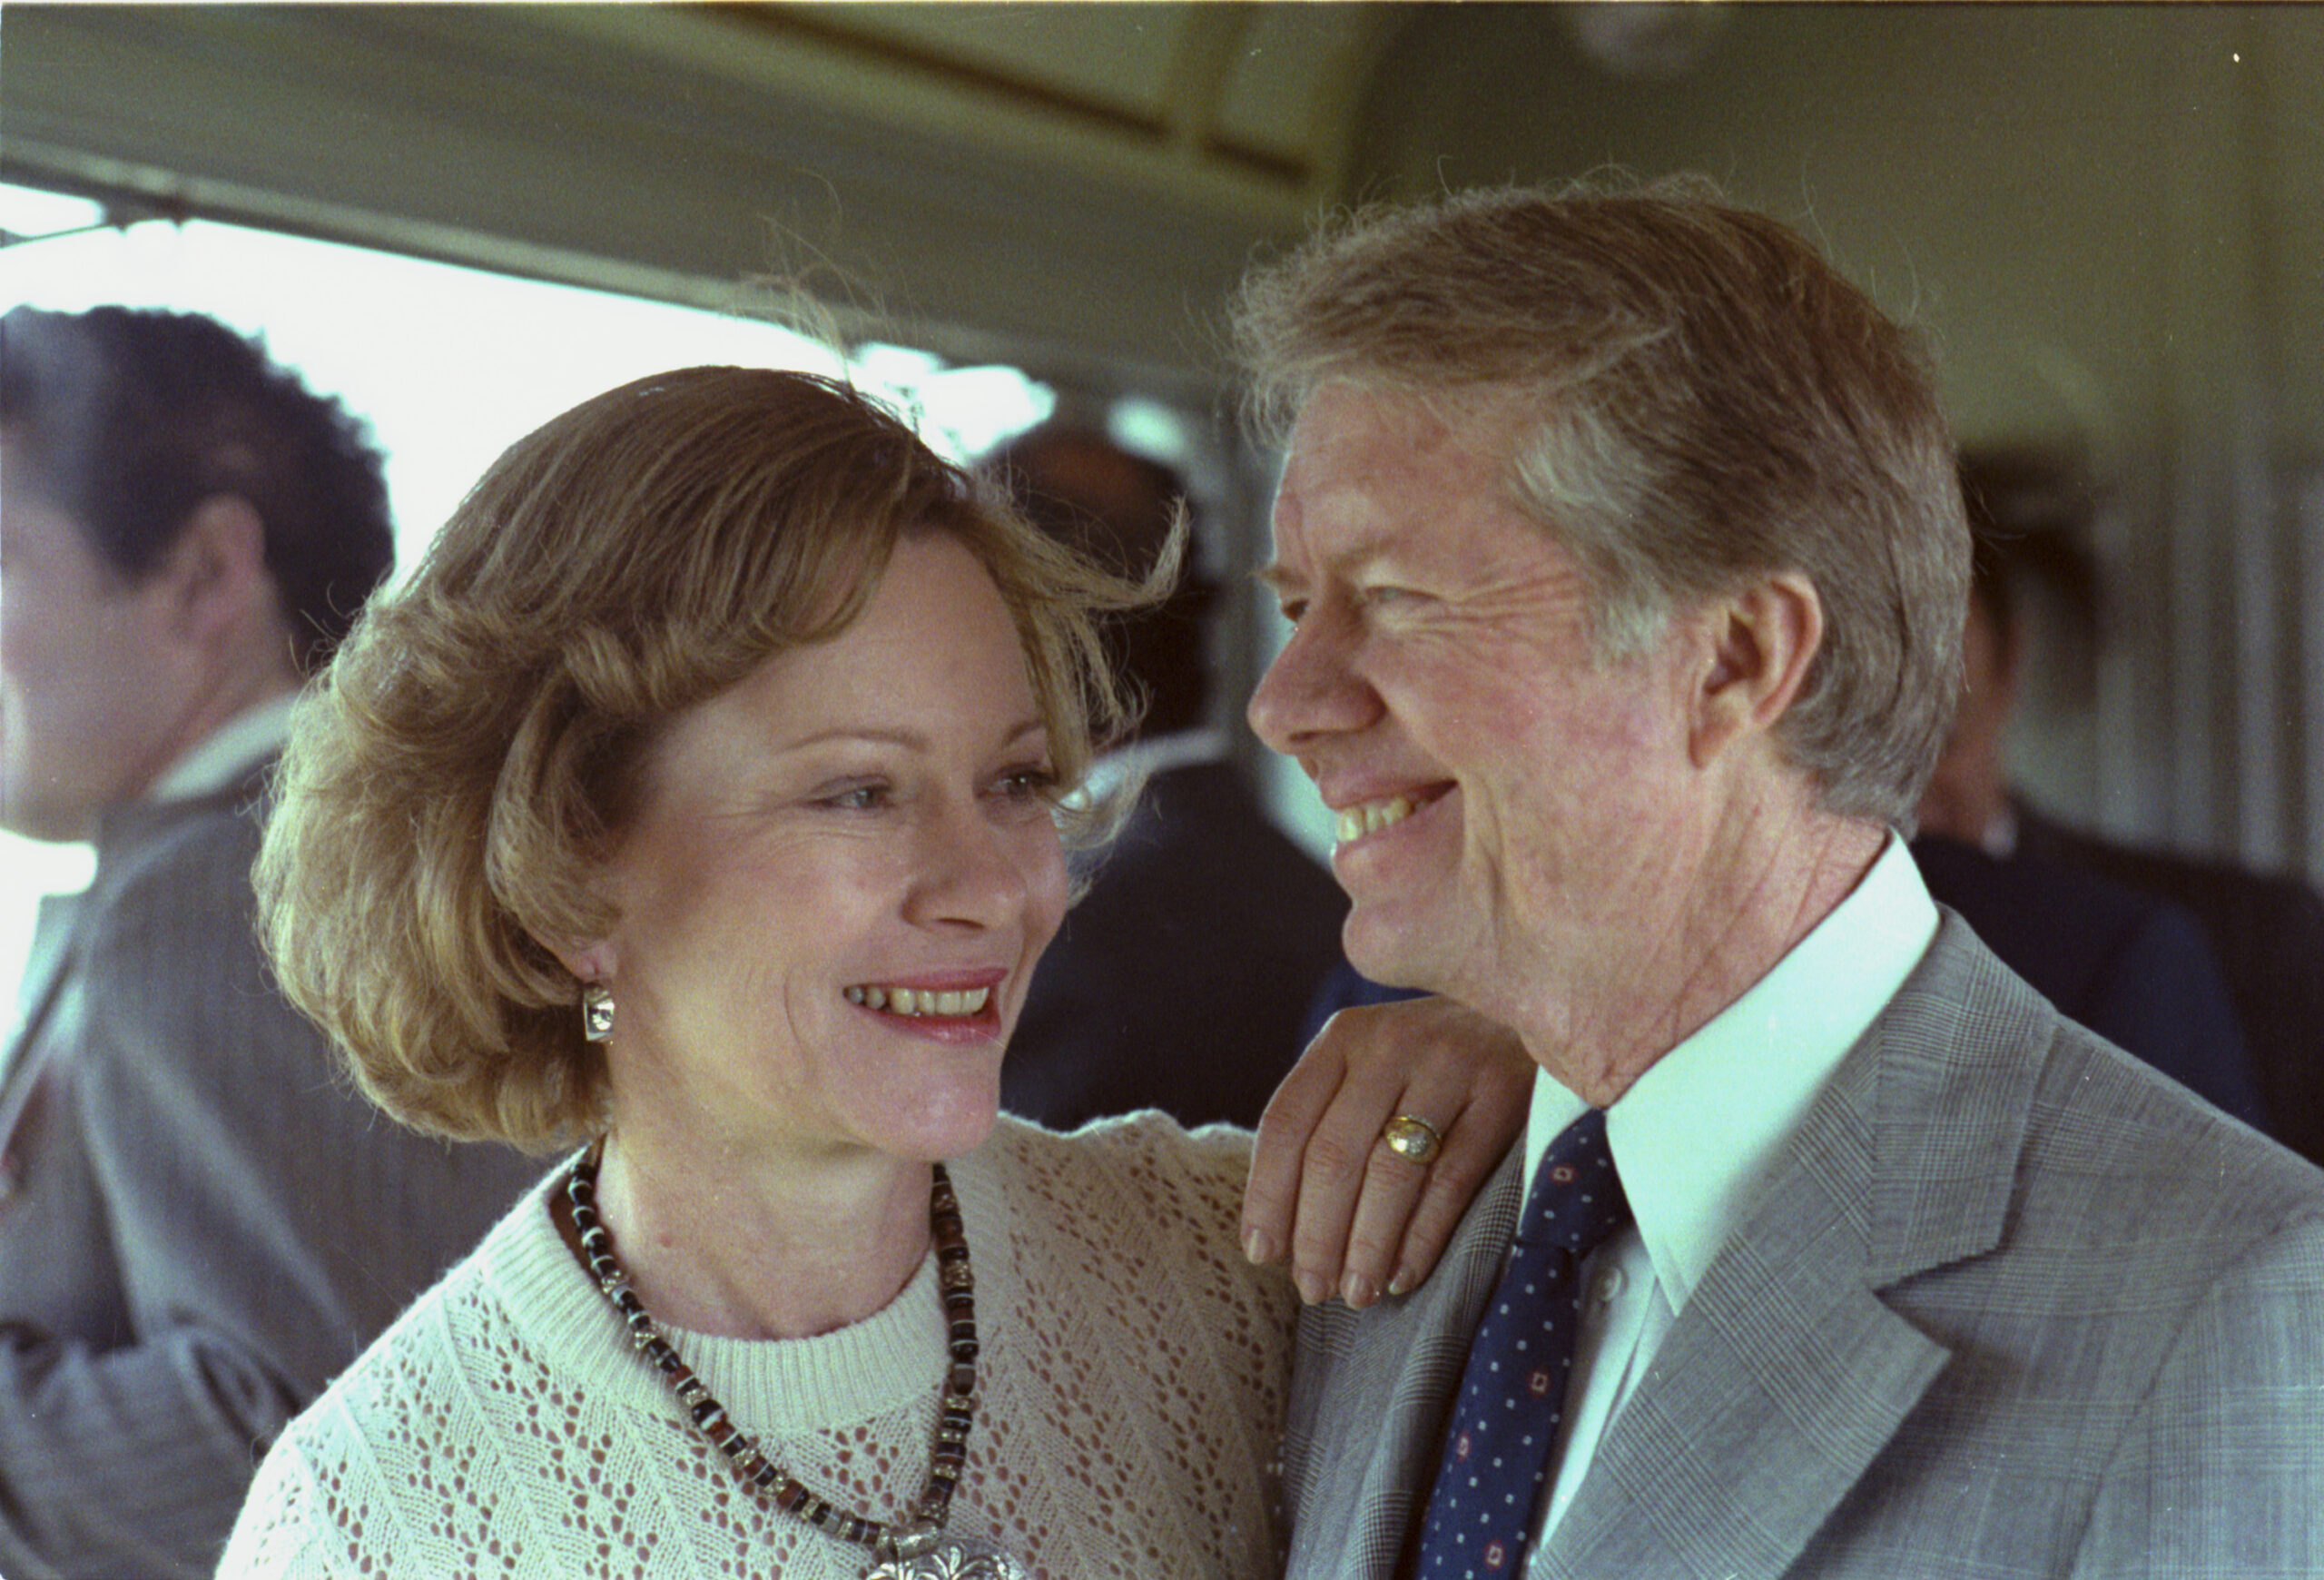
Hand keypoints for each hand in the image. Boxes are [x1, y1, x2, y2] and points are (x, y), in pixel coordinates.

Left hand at [1243, 996, 1531, 1307]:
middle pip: (1334, 1154)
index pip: (1286, 1122)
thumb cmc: (1432, 1060)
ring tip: (1357, 1294)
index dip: (1268, 1195)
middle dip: (1317, 1234)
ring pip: (1391, 1172)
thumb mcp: (1373, 1063)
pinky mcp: (1503, 1093)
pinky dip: (1423, 1236)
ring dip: (1367, 1245)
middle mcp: (1390, 1044)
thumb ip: (1328, 1118)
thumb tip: (1282, 1229)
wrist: (1533, 1007)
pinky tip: (1404, 1274)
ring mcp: (1449, 1065)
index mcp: (1343, 1038)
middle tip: (1313, 1289)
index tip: (1262, 1253)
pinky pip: (1452, 1179)